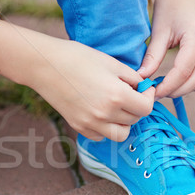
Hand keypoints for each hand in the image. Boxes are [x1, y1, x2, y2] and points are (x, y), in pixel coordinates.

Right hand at [35, 38, 154, 141]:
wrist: (45, 65)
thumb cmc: (77, 58)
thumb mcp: (110, 62)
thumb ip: (131, 78)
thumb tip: (143, 88)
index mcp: (116, 96)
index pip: (146, 108)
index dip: (149, 96)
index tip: (144, 89)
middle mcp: (105, 114)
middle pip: (135, 120)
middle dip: (136, 107)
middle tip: (129, 93)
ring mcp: (91, 123)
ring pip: (120, 134)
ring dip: (124, 122)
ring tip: (117, 107)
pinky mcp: (79, 127)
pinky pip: (101, 136)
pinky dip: (106, 128)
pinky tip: (101, 112)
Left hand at [138, 0, 194, 98]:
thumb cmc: (169, 6)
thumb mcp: (158, 31)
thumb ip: (152, 57)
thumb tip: (142, 79)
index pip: (183, 72)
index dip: (167, 87)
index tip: (153, 93)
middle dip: (177, 90)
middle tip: (159, 91)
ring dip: (192, 88)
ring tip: (173, 84)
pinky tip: (190, 78)